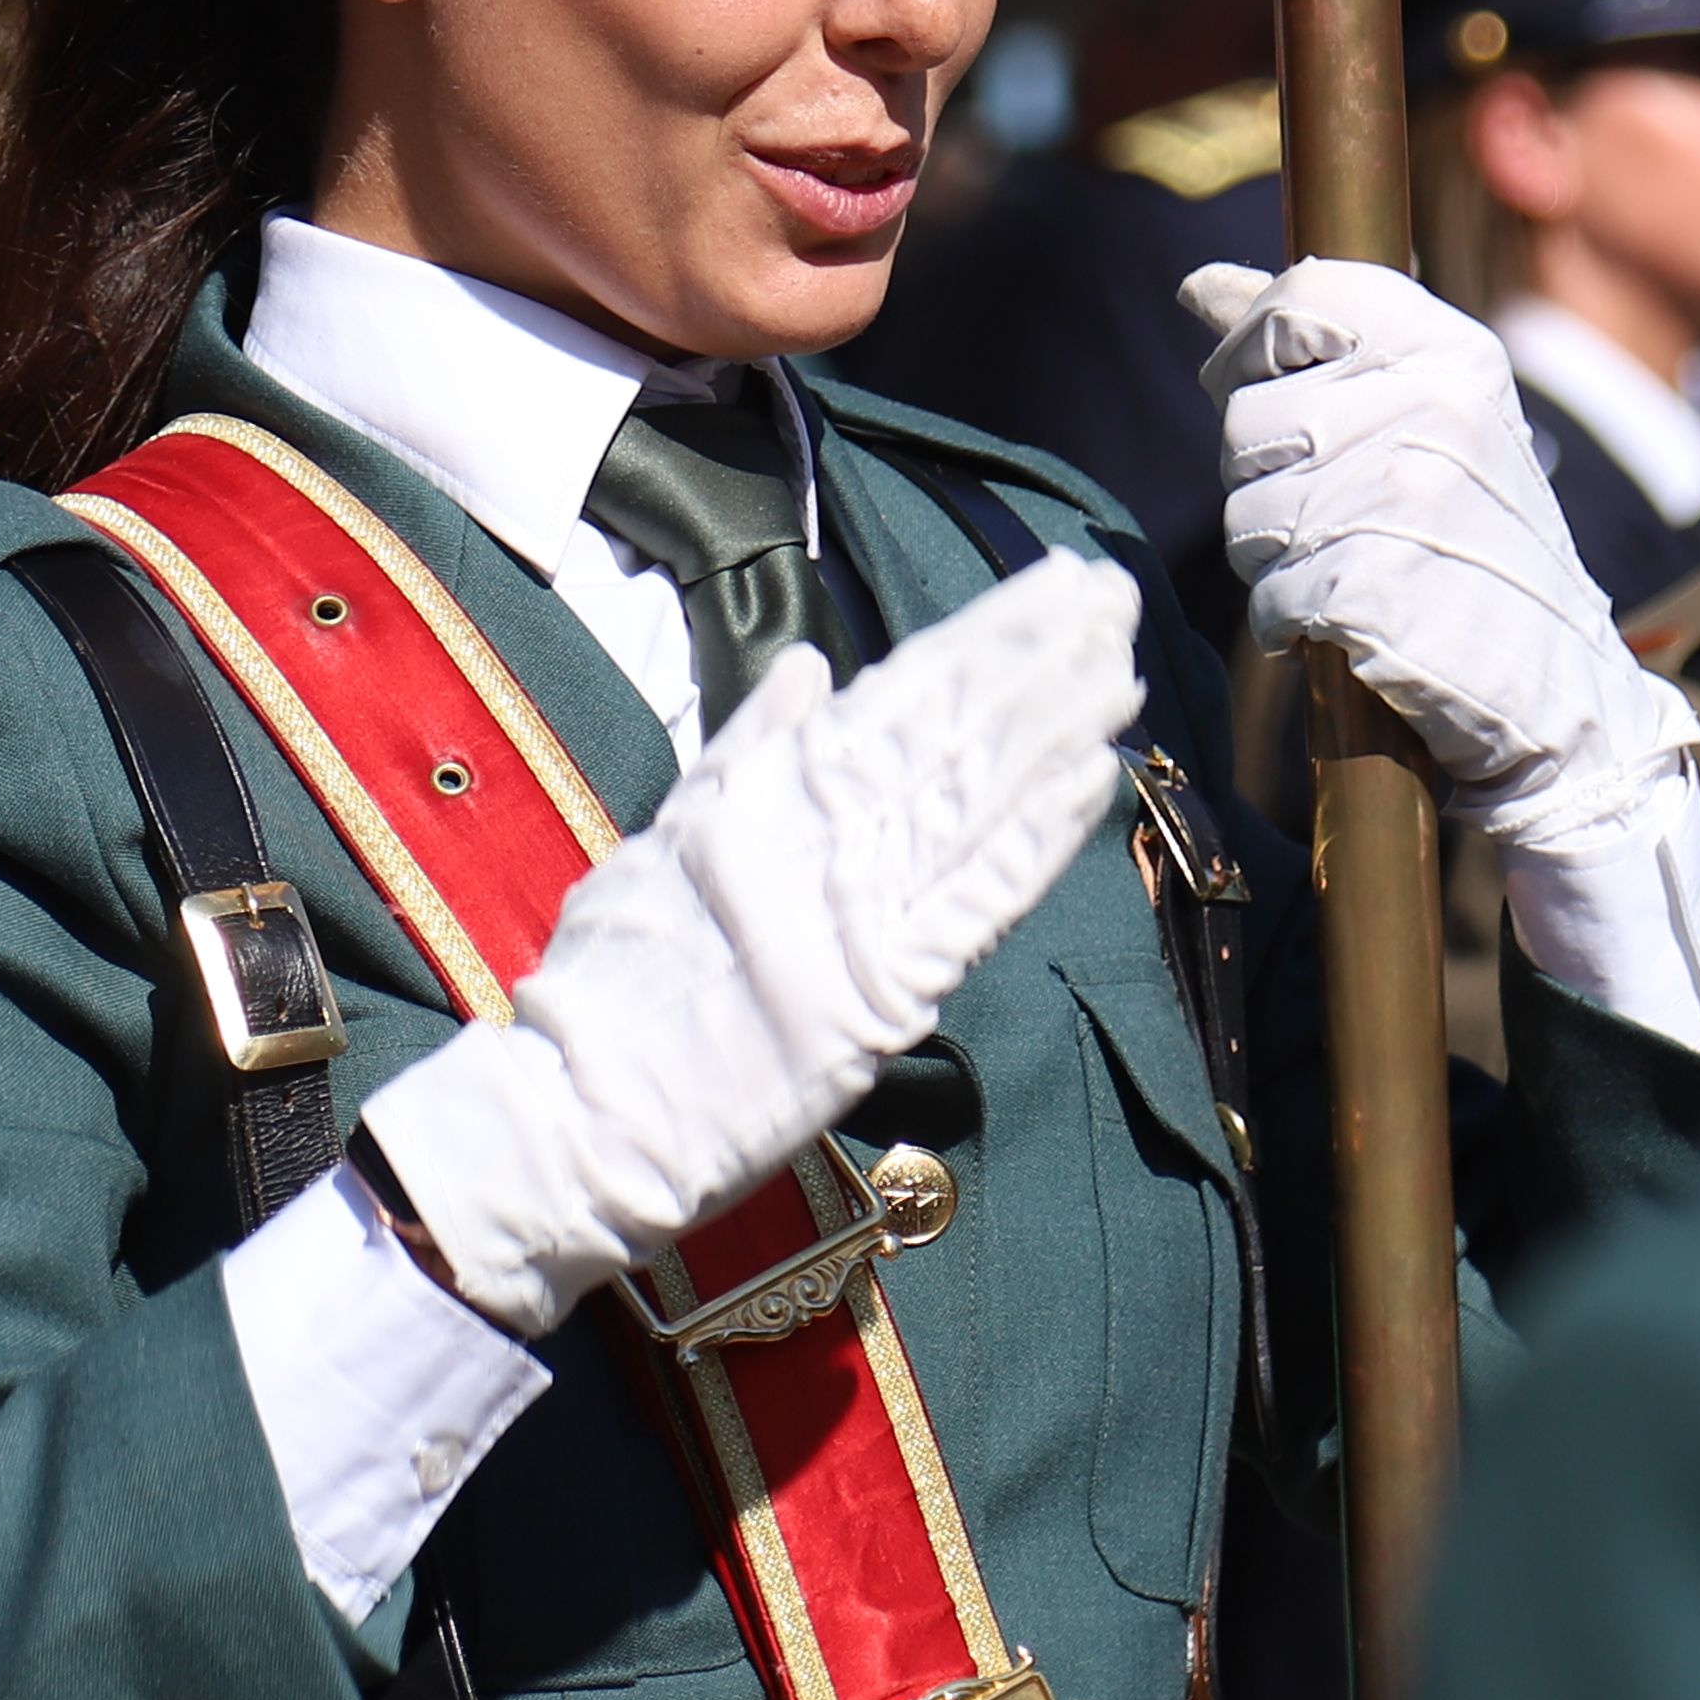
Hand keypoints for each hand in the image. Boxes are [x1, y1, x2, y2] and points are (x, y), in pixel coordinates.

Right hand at [355, 552, 1144, 1337]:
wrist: (576, 1112)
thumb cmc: (608, 985)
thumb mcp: (663, 839)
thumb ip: (744, 751)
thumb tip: (811, 666)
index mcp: (766, 794)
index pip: (900, 694)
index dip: (987, 635)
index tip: (1053, 587)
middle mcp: (817, 839)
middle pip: (953, 732)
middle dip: (1043, 659)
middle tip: (1114, 595)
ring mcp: (854, 915)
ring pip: (978, 799)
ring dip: (1060, 729)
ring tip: (1123, 668)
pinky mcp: (881, 998)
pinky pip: (978, 903)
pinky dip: (1040, 838)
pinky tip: (1094, 778)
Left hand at [1183, 258, 1699, 849]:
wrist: (1561, 688)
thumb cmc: (1481, 544)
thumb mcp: (1429, 414)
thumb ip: (1316, 345)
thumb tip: (1199, 287)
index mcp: (1453, 353)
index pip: (1302, 297)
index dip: (1251, 347)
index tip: (1262, 387)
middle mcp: (1432, 410)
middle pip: (1247, 418)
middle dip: (1265, 478)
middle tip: (1338, 517)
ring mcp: (1401, 500)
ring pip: (1245, 512)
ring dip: (1275, 556)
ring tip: (1351, 568)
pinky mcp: (1370, 588)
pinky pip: (1268, 595)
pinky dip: (1290, 622)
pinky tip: (1344, 623)